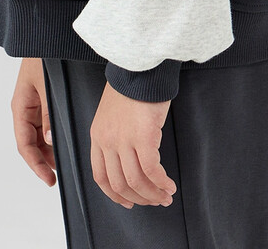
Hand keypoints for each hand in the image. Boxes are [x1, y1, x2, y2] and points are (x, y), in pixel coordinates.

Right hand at [11, 57, 55, 186]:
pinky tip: (64, 139)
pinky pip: (45, 122)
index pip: (25, 144)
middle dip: (44, 160)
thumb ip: (48, 113)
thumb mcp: (46, 85)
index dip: (36, 164)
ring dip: (48, 149)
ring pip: (38, 134)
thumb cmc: (44, 55)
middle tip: (60, 173)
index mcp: (21, 105)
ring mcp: (34, 102)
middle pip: (31, 142)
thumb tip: (50, 140)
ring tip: (64, 160)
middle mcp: (25, 106)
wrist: (47, 31)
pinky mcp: (43, 97)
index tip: (49, 179)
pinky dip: (53, 134)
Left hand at [90, 81, 177, 208]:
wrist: (140, 65)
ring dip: (153, 194)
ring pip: (136, 181)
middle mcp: (107, 141)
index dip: (115, 195)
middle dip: (139, 198)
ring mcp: (124, 140)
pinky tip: (170, 185)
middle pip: (119, 183)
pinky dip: (162, 182)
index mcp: (98, 135)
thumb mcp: (113, 114)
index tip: (128, 202)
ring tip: (165, 196)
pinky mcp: (143, 136)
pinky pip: (152, 170)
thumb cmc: (132, 86)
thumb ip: (116, 136)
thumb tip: (132, 161)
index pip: (101, 176)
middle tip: (154, 201)